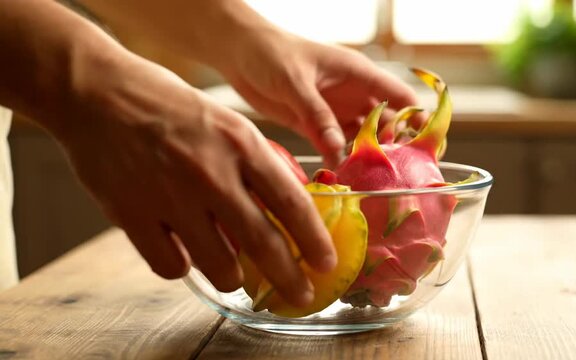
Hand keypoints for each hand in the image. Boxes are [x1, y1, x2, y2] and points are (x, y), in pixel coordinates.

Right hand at [56, 48, 336, 306]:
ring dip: (233, 277)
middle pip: (263, 244)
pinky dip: (182, 267)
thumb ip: (254, 163)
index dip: (314, 240)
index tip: (325, 262)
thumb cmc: (169, 106)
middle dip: (290, 278)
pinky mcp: (132, 215)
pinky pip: (171, 266)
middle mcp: (211, 173)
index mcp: (241, 144)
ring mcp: (171, 196)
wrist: (98, 93)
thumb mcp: (226, 122)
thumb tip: (281, 208)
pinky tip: (183, 254)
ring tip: (233, 273)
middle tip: (301, 294)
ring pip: (220, 266)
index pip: (291, 203)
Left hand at [216, 29, 420, 166]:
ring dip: (367, 157)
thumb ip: (316, 113)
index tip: (424, 146)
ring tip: (372, 181)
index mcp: (358, 74)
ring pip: (363, 138)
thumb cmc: (271, 53)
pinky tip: (343, 177)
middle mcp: (353, 95)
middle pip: (387, 123)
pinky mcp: (316, 127)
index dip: (416, 119)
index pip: (399, 96)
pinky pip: (336, 147)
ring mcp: (336, 112)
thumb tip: (338, 147)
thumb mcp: (295, 80)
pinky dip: (341, 161)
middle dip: (394, 146)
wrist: (239, 54)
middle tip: (396, 174)